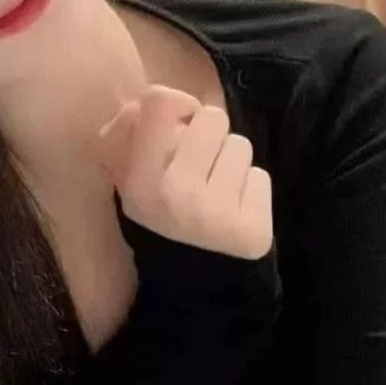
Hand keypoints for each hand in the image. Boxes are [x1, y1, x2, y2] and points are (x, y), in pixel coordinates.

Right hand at [99, 85, 272, 259]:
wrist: (190, 283)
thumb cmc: (158, 216)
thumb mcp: (127, 178)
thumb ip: (126, 135)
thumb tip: (137, 105)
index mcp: (138, 178)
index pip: (161, 101)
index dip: (177, 106)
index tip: (179, 127)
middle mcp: (176, 192)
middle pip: (213, 117)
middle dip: (209, 136)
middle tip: (199, 165)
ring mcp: (216, 212)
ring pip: (240, 145)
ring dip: (230, 162)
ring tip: (215, 189)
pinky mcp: (252, 228)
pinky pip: (259, 177)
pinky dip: (249, 189)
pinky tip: (233, 208)